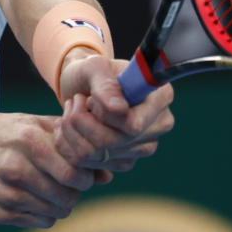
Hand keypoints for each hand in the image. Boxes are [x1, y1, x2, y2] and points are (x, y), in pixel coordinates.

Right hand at [0, 106, 94, 227]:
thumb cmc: (14, 132)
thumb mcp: (42, 126)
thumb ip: (75, 144)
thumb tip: (107, 173)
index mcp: (29, 141)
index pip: (73, 172)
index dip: (85, 177)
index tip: (83, 175)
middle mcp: (14, 166)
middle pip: (66, 196)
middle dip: (75, 193)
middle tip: (71, 185)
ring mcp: (4, 191)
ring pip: (54, 212)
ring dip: (62, 204)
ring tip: (54, 190)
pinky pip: (39, 221)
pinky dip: (46, 213)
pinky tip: (38, 197)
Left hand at [55, 51, 174, 176]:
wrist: (82, 87)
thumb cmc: (91, 73)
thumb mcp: (93, 67)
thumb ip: (105, 84)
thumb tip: (119, 109)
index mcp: (160, 97)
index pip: (132, 124)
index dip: (103, 115)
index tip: (90, 98)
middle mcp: (160, 124)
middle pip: (114, 143)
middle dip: (82, 123)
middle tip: (74, 103)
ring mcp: (145, 146)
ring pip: (99, 154)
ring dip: (74, 132)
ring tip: (71, 112)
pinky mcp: (126, 161)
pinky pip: (91, 164)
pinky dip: (72, 146)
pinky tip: (72, 128)